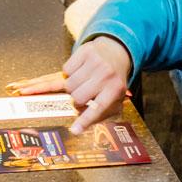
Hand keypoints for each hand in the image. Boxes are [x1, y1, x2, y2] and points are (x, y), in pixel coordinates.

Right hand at [5, 36, 131, 134]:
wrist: (116, 51)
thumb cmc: (112, 79)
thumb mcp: (114, 96)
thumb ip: (101, 112)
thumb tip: (80, 128)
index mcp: (115, 89)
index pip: (97, 108)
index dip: (85, 120)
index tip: (74, 130)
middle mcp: (106, 75)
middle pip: (77, 97)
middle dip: (76, 100)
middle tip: (83, 95)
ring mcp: (96, 62)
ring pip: (68, 84)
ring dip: (72, 86)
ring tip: (83, 82)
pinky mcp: (86, 51)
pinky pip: (65, 69)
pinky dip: (69, 72)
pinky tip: (80, 70)